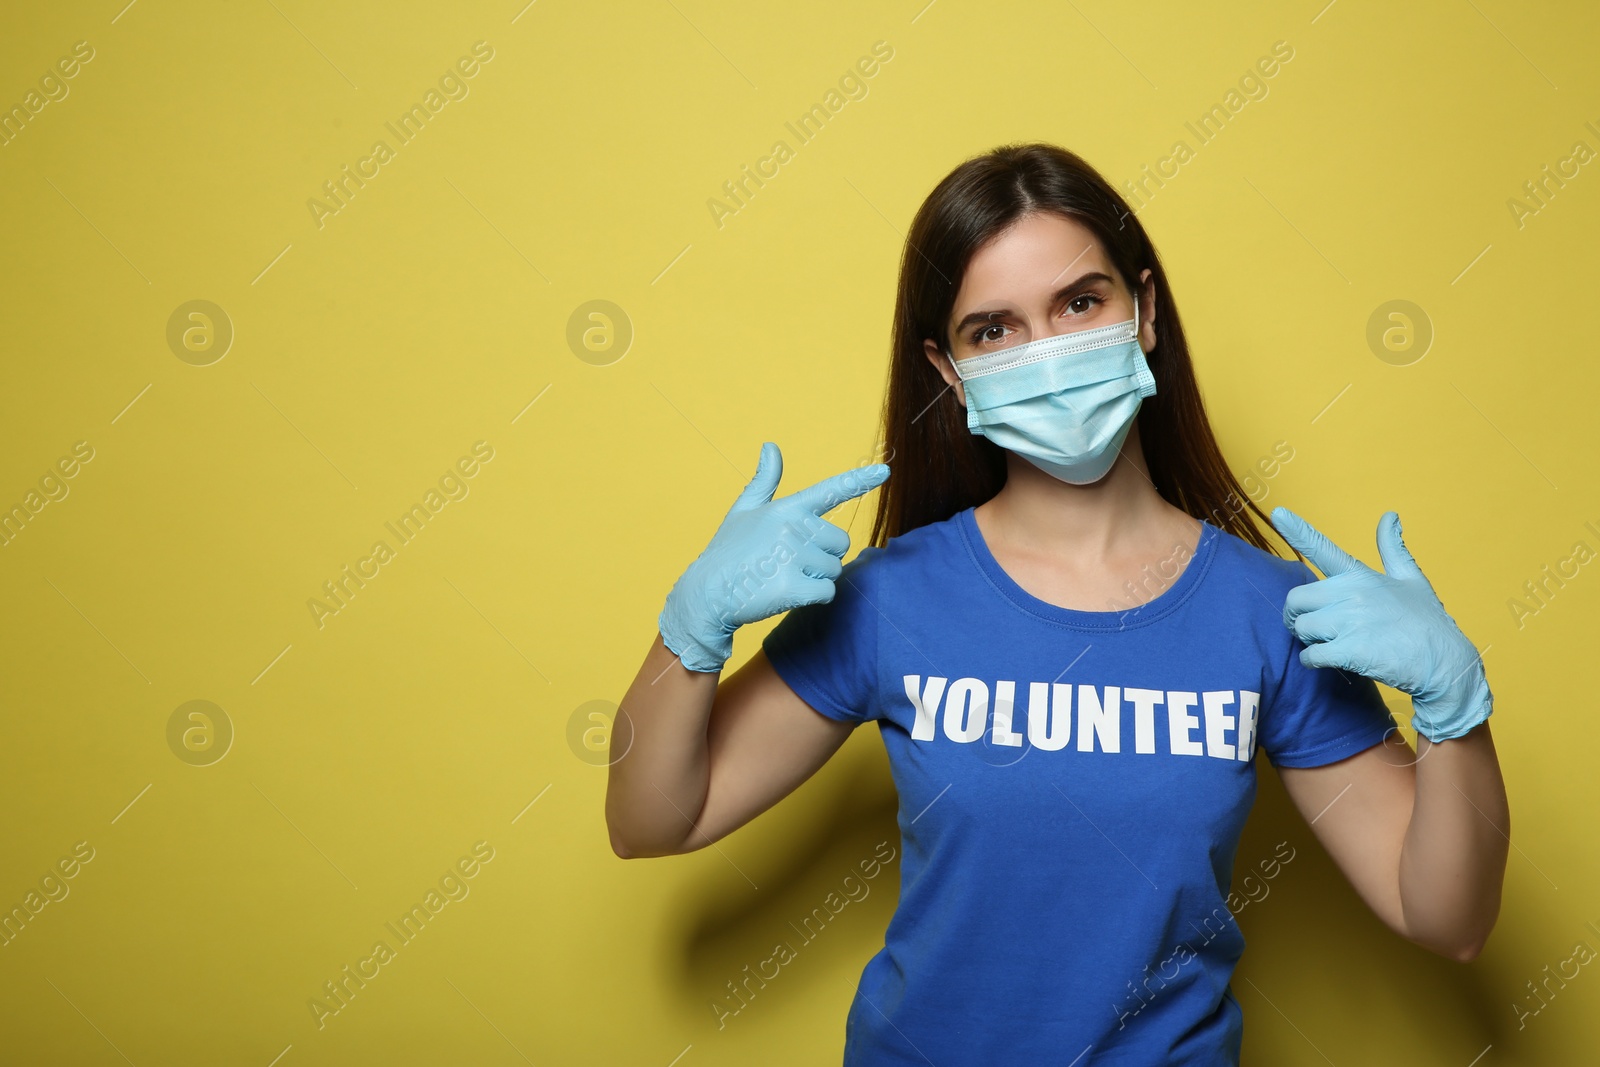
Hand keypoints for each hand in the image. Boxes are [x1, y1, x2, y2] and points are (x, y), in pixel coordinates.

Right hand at [658, 442, 889, 672]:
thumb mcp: (743, 510)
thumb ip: (764, 480)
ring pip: (834, 570)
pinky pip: (827, 591)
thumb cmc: (728, 551)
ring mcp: (792, 557)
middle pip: (840, 543)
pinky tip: (786, 593)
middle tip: (788, 561)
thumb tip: (771, 446)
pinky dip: (812, 596)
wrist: (706, 593)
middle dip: (822, 555)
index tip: (885, 472)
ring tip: (782, 576)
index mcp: (786, 508)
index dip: (859, 481)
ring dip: (815, 577)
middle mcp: (792, 527)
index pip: (829, 490)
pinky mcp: (793, 586)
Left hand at [1270, 506, 1492, 742]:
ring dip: (1308, 639)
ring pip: (1301, 628)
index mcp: (1362, 576)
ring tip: (1329, 642)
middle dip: (1297, 614)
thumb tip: (1390, 515)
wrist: (1446, 663)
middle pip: (1296, 599)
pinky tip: (1327, 660)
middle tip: (1310, 625)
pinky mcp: (1351, 650)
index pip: (1323, 548)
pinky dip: (1312, 660)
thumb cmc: (1427, 621)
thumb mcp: (1412, 579)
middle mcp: (1353, 594)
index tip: (1278, 512)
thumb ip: (1393, 548)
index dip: (1298, 530)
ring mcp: (1351, 622)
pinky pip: (1310, 654)